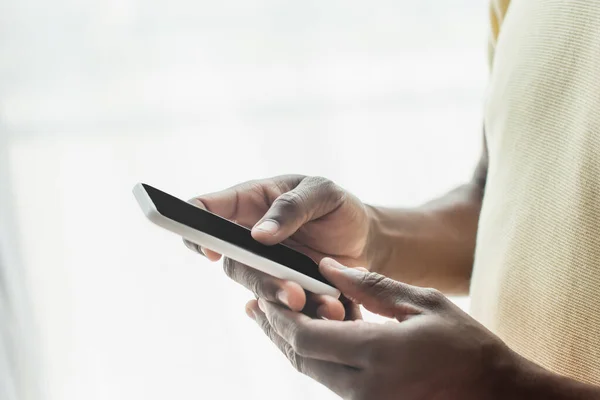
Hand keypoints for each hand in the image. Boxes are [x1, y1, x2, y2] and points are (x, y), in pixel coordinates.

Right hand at [184, 175, 371, 319]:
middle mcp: (250, 238)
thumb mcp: (321, 192)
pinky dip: (307, 312)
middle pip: (233, 262)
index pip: (207, 210)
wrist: (365, 238)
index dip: (197, 230)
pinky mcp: (283, 289)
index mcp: (251, 202)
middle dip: (261, 281)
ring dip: (286, 301)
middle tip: (294, 294)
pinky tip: (332, 309)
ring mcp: (265, 266)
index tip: (211, 252)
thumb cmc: (336, 206)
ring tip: (327, 305)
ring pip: (257, 289)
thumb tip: (258, 235)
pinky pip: (282, 306)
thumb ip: (291, 207)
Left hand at [247, 258, 519, 399]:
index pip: (306, 337)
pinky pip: (330, 381)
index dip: (280, 316)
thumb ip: (371, 286)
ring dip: (290, 344)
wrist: (496, 395)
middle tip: (258, 305)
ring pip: (310, 372)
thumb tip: (327, 267)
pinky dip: (314, 357)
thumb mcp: (424, 303)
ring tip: (273, 317)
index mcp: (378, 353)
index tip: (267, 293)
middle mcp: (364, 386)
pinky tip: (311, 336)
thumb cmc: (467, 346)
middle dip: (275, 330)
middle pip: (299, 358)